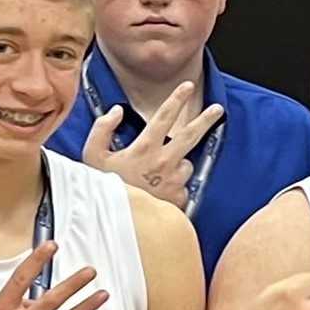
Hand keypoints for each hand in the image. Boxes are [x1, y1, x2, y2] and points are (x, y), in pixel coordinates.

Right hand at [82, 81, 216, 208]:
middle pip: (191, 135)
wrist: (115, 223)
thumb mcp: (92, 155)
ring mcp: (175, 181)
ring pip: (186, 164)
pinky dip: (175, 185)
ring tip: (157, 174)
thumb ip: (102, 128)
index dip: (177, 98)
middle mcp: (164, 162)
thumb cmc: (103, 187)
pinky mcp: (180, 199)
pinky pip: (183, 186)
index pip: (164, 117)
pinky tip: (159, 191)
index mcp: (144, 148)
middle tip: (217, 109)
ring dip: (178, 163)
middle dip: (206, 119)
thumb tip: (117, 111)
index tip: (188, 86)